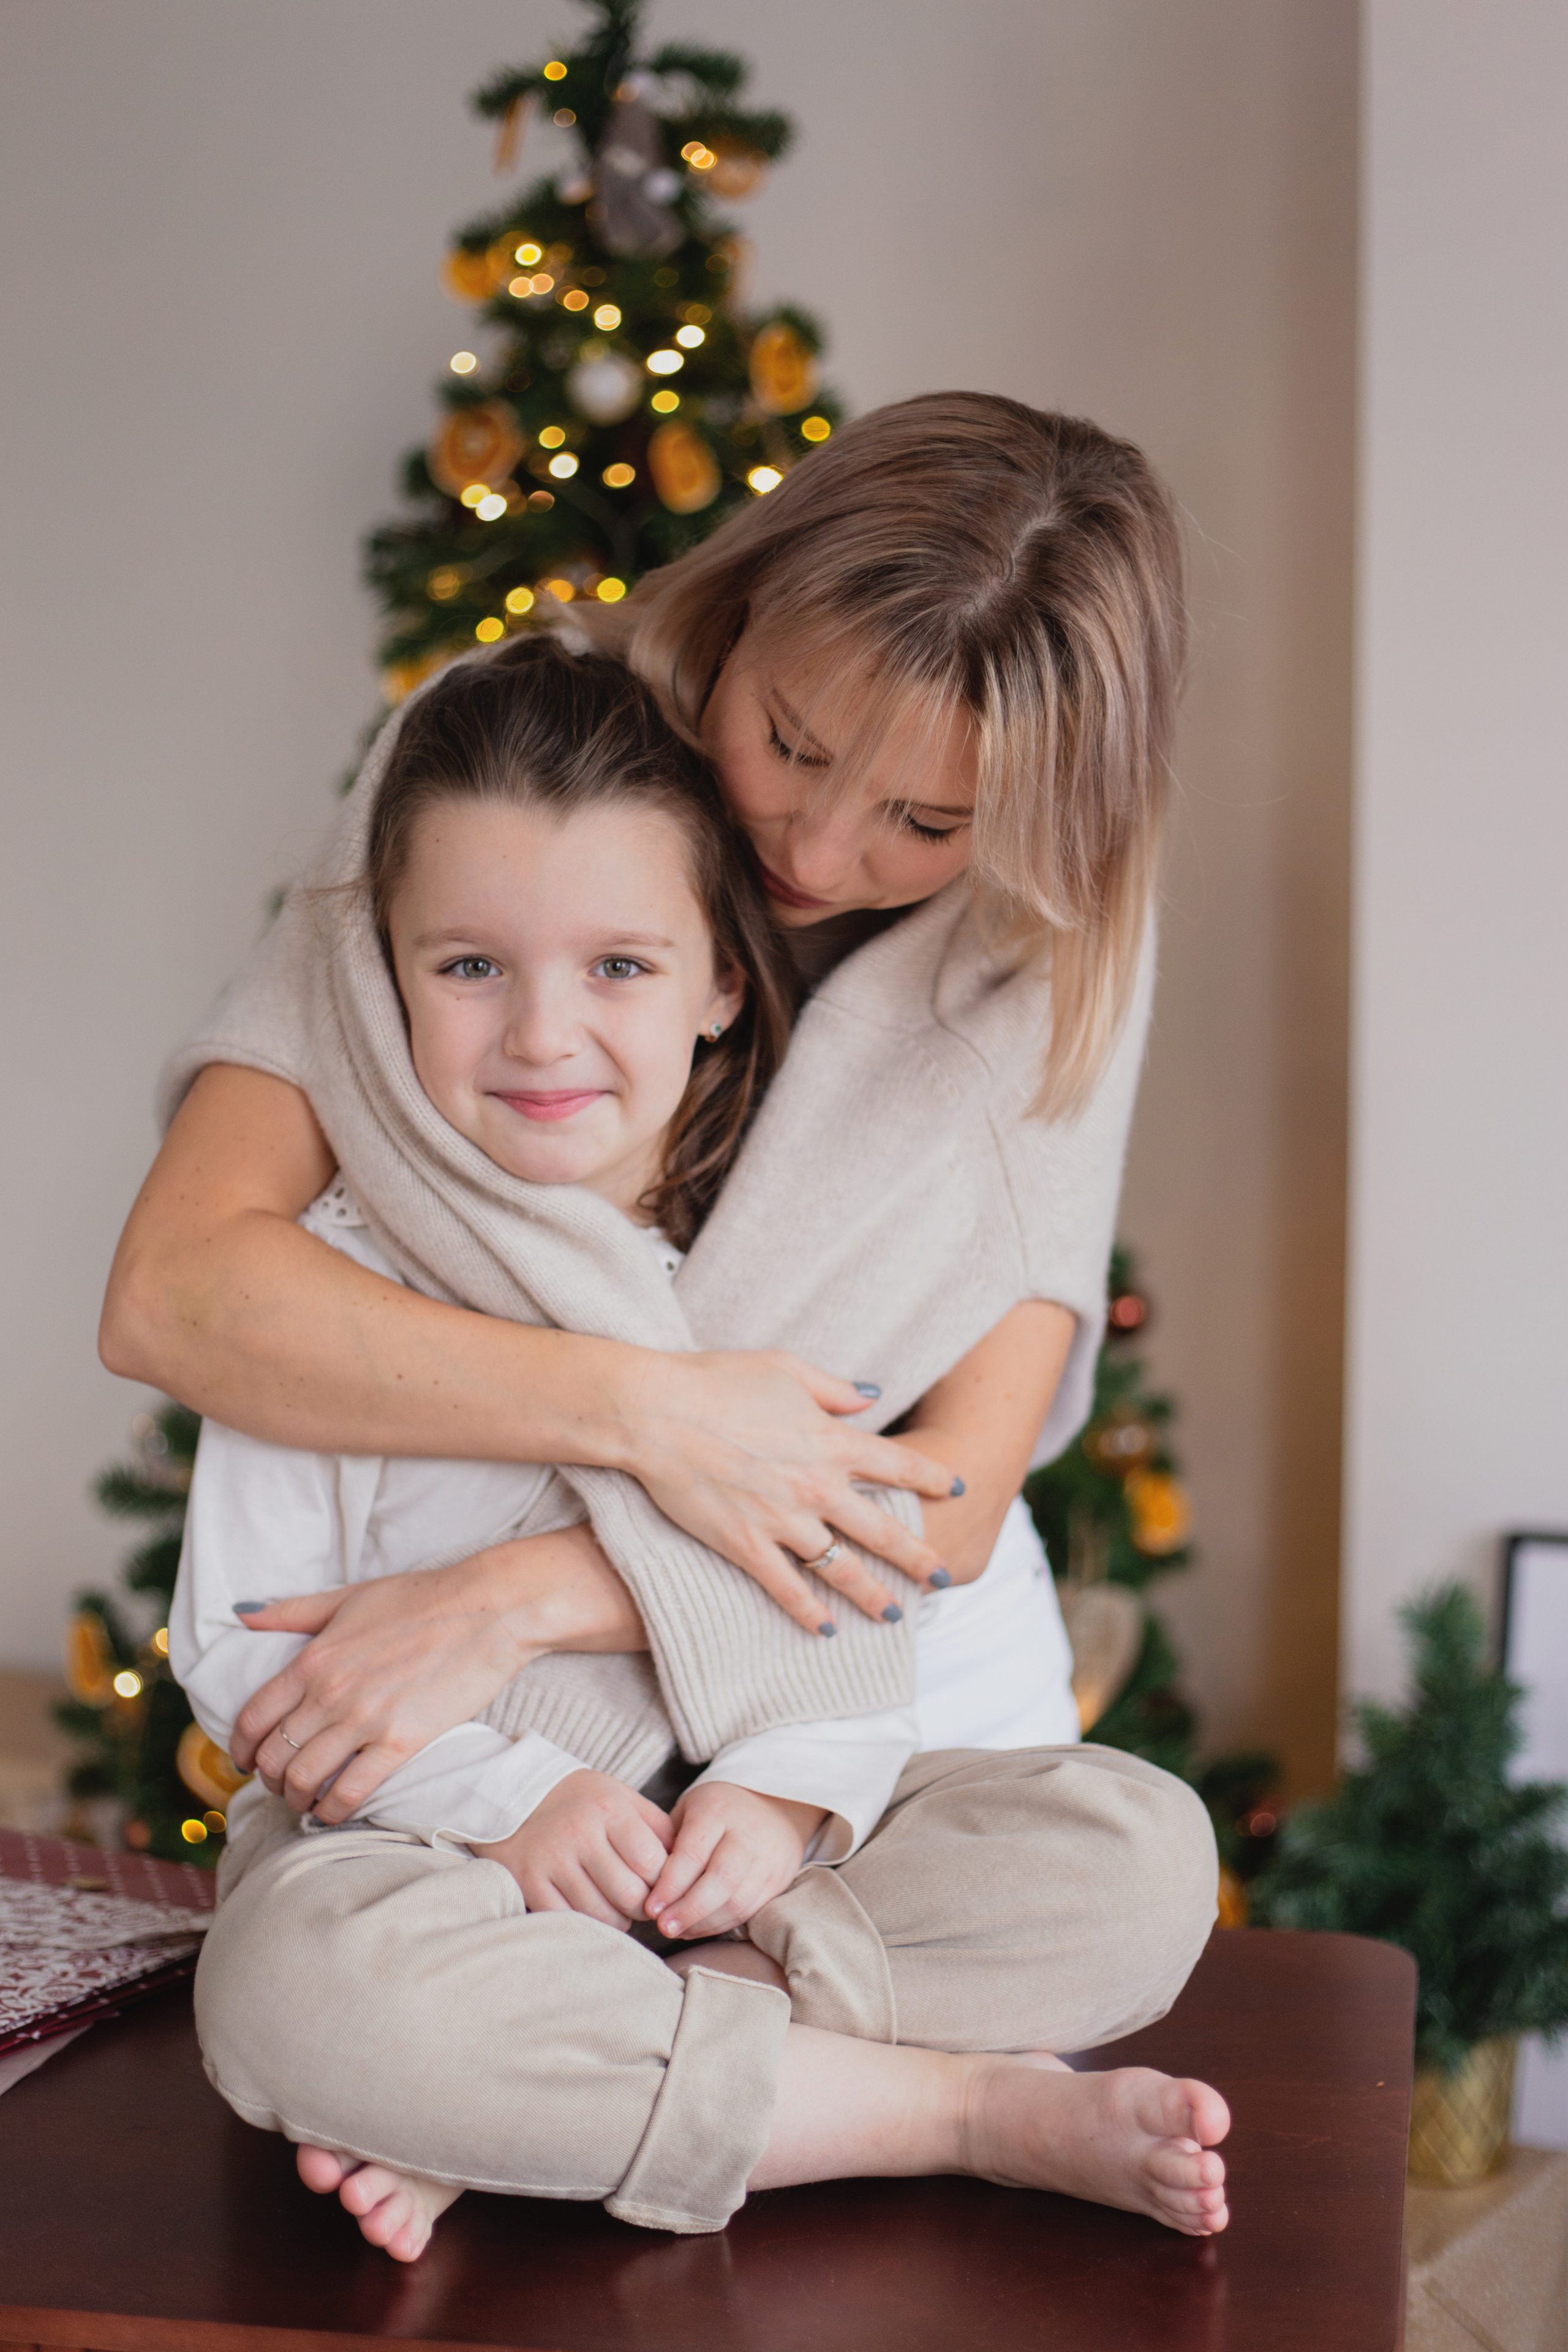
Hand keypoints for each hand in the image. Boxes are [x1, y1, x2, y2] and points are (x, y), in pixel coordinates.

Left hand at [232, 1525, 644, 1820]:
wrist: (488, 1609)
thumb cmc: (422, 1598)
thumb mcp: (349, 1596)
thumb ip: (292, 1610)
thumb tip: (242, 1614)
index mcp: (313, 1658)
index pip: (254, 1716)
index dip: (240, 1746)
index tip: (245, 1759)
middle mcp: (330, 1693)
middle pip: (274, 1755)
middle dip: (268, 1778)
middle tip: (278, 1783)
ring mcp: (364, 1720)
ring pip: (304, 1779)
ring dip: (296, 1798)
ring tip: (303, 1800)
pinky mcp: (401, 1742)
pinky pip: (351, 1792)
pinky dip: (332, 1810)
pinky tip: (333, 1812)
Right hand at [471, 1771, 673, 1930]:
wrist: (511, 1791)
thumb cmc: (578, 1799)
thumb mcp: (620, 1796)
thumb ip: (655, 1826)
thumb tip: (688, 1862)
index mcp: (609, 1809)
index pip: (653, 1864)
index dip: (665, 1883)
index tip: (662, 1886)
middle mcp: (580, 1833)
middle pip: (631, 1894)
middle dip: (643, 1906)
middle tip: (641, 1902)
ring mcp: (551, 1859)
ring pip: (602, 1915)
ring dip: (617, 1920)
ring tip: (616, 1906)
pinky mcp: (528, 1881)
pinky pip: (569, 1920)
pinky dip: (586, 1924)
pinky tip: (590, 1910)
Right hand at [621, 1349, 958, 1635]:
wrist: (657, 1412)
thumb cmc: (716, 1380)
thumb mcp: (784, 1367)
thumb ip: (834, 1389)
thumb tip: (872, 1398)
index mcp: (831, 1440)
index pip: (900, 1463)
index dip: (934, 1477)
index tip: (958, 1489)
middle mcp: (817, 1485)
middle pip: (883, 1530)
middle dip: (918, 1557)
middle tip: (944, 1578)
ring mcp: (782, 1519)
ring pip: (842, 1568)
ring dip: (872, 1595)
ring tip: (894, 1615)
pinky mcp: (745, 1544)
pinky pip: (787, 1588)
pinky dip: (809, 1612)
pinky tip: (826, 1629)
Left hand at [643, 1781, 826, 1940]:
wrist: (776, 1805)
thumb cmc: (718, 1810)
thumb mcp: (690, 1809)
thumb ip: (669, 1840)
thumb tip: (645, 1884)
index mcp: (717, 1810)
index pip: (693, 1852)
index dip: (670, 1884)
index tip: (650, 1907)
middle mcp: (746, 1832)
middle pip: (721, 1879)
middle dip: (688, 1909)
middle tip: (663, 1927)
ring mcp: (767, 1857)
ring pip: (737, 1900)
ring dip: (703, 1923)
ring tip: (677, 1930)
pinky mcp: (778, 1879)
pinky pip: (749, 1910)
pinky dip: (721, 1924)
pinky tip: (698, 1927)